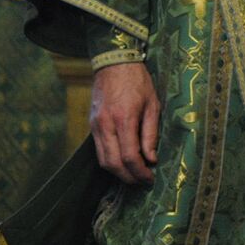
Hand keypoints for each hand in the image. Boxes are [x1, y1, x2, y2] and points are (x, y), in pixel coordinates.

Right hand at [90, 62, 159, 183]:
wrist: (114, 63)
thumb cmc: (138, 82)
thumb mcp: (153, 105)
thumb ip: (151, 133)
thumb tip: (151, 158)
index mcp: (124, 119)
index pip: (129, 156)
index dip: (140, 172)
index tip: (150, 178)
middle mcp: (106, 125)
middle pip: (113, 163)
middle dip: (128, 177)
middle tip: (143, 181)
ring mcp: (95, 126)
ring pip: (102, 160)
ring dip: (118, 172)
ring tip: (134, 174)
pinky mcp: (91, 125)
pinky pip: (98, 150)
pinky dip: (110, 161)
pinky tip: (123, 162)